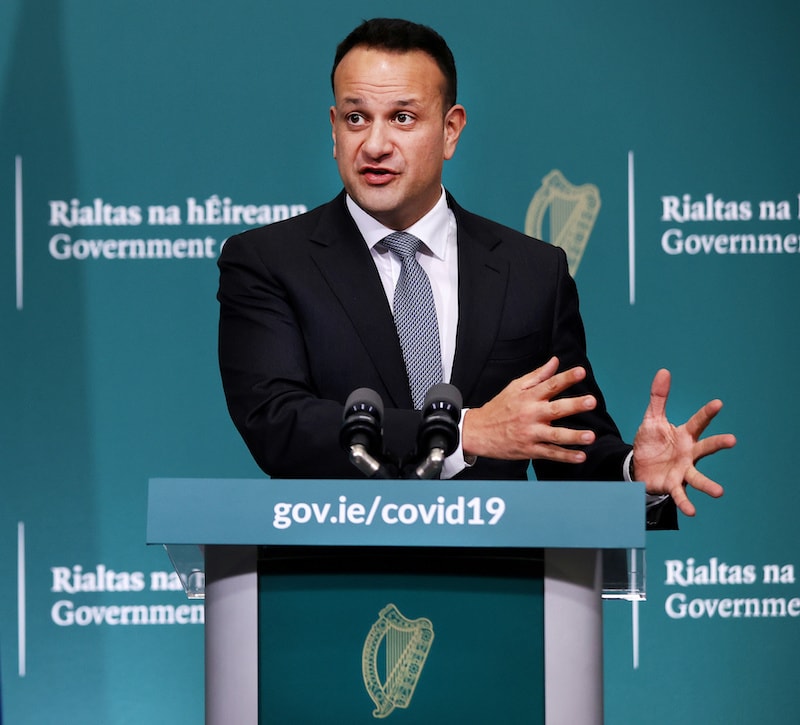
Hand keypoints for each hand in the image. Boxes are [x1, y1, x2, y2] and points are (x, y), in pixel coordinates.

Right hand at [462, 356, 597, 461]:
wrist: (478, 432)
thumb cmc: (499, 408)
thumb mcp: (514, 387)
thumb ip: (538, 376)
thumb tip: (555, 361)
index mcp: (528, 397)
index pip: (550, 385)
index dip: (566, 378)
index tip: (581, 372)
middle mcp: (530, 414)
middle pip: (555, 409)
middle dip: (574, 405)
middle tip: (591, 401)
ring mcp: (530, 434)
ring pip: (555, 435)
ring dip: (573, 436)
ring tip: (590, 436)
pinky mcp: (529, 450)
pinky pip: (550, 453)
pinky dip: (565, 456)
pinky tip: (580, 456)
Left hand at [633, 369, 735, 516]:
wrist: (638, 465)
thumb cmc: (651, 442)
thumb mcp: (652, 419)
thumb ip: (658, 397)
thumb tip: (663, 371)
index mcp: (685, 435)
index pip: (698, 422)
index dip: (707, 413)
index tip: (718, 403)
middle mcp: (688, 453)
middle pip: (705, 447)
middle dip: (718, 444)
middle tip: (732, 440)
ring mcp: (682, 470)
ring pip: (698, 477)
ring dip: (708, 485)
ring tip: (719, 492)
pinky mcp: (672, 484)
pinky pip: (680, 495)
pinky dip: (686, 503)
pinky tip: (692, 512)